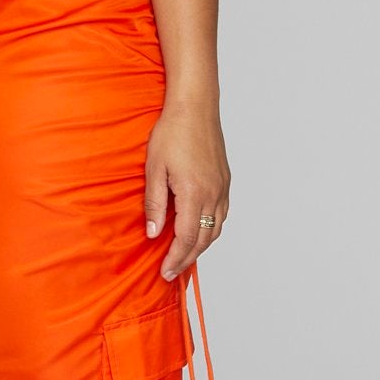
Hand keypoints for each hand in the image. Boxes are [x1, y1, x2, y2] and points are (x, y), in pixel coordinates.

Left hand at [144, 97, 229, 280]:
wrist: (195, 107)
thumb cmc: (172, 132)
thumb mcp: (154, 169)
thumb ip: (154, 204)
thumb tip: (153, 233)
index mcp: (194, 193)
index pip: (186, 238)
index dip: (175, 259)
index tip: (165, 272)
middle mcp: (213, 194)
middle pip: (204, 239)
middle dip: (187, 259)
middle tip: (172, 272)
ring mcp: (223, 188)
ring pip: (216, 229)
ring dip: (200, 246)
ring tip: (184, 257)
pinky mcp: (226, 181)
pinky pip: (221, 215)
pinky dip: (211, 230)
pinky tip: (199, 232)